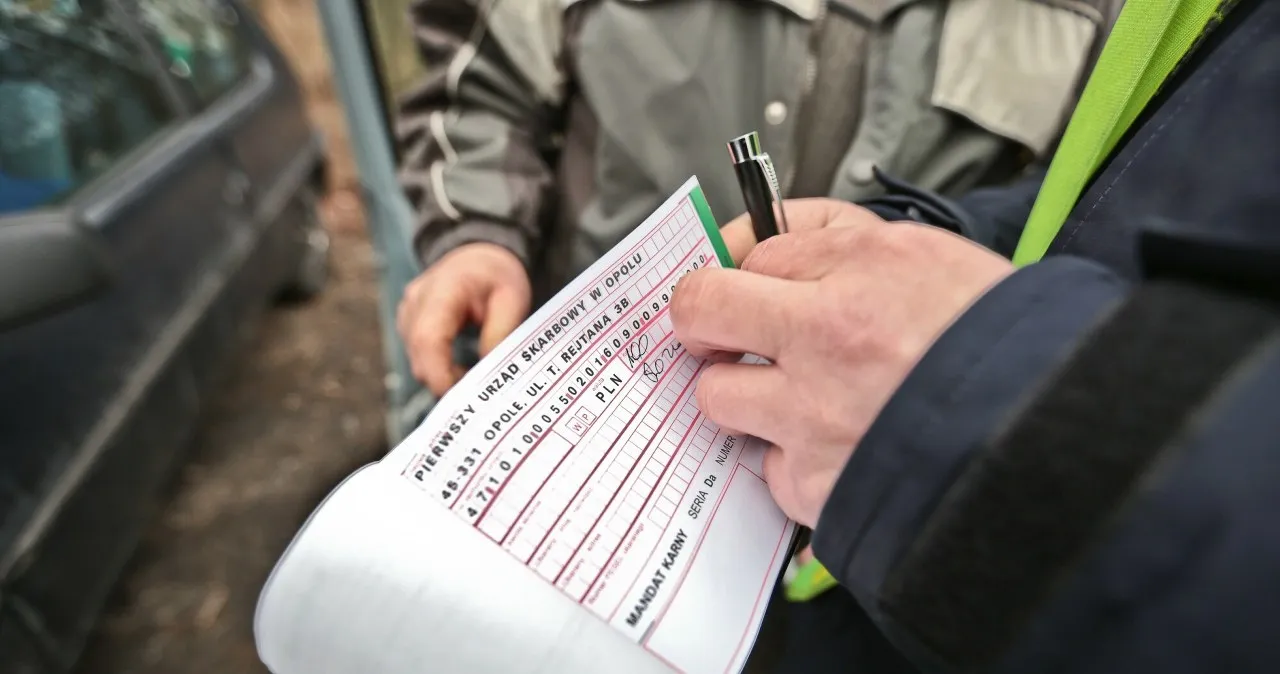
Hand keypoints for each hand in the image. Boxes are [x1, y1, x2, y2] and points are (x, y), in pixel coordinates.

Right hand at [397, 243, 531, 395]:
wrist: (478, 256)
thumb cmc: (496, 275)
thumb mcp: (512, 299)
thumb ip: (499, 334)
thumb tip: (488, 374)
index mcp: (443, 288)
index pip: (428, 338)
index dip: (439, 373)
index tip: (461, 398)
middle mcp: (416, 300)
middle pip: (419, 354)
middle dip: (446, 380)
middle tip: (479, 395)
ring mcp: (407, 312)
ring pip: (417, 359)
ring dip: (442, 375)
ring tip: (474, 377)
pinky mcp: (407, 323)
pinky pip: (418, 355)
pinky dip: (438, 367)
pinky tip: (460, 368)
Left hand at [672, 200, 1012, 526]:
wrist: (1053, 437)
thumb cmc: (999, 344)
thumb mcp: (930, 253)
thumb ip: (838, 236)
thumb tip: (763, 238)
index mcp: (861, 267)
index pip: (752, 248)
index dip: (741, 263)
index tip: (743, 277)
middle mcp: (827, 338)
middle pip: (701, 310)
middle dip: (703, 319)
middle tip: (723, 331)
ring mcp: (814, 417)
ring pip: (718, 397)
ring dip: (743, 395)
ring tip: (796, 397)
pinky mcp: (817, 484)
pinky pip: (768, 468)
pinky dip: (793, 461)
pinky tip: (837, 449)